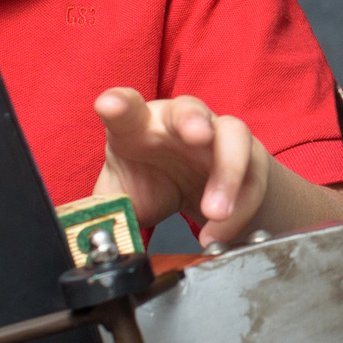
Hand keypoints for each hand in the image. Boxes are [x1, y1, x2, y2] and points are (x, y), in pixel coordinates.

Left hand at [93, 88, 272, 245]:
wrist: (197, 193)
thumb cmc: (152, 183)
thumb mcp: (124, 198)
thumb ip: (107, 214)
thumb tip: (89, 238)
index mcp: (139, 125)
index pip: (126, 107)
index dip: (118, 104)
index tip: (109, 106)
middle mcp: (179, 122)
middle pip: (188, 108)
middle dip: (193, 119)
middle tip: (197, 137)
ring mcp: (218, 134)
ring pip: (233, 137)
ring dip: (228, 174)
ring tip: (214, 212)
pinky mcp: (248, 157)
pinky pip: (253, 178)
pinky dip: (239, 209)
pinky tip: (218, 234)